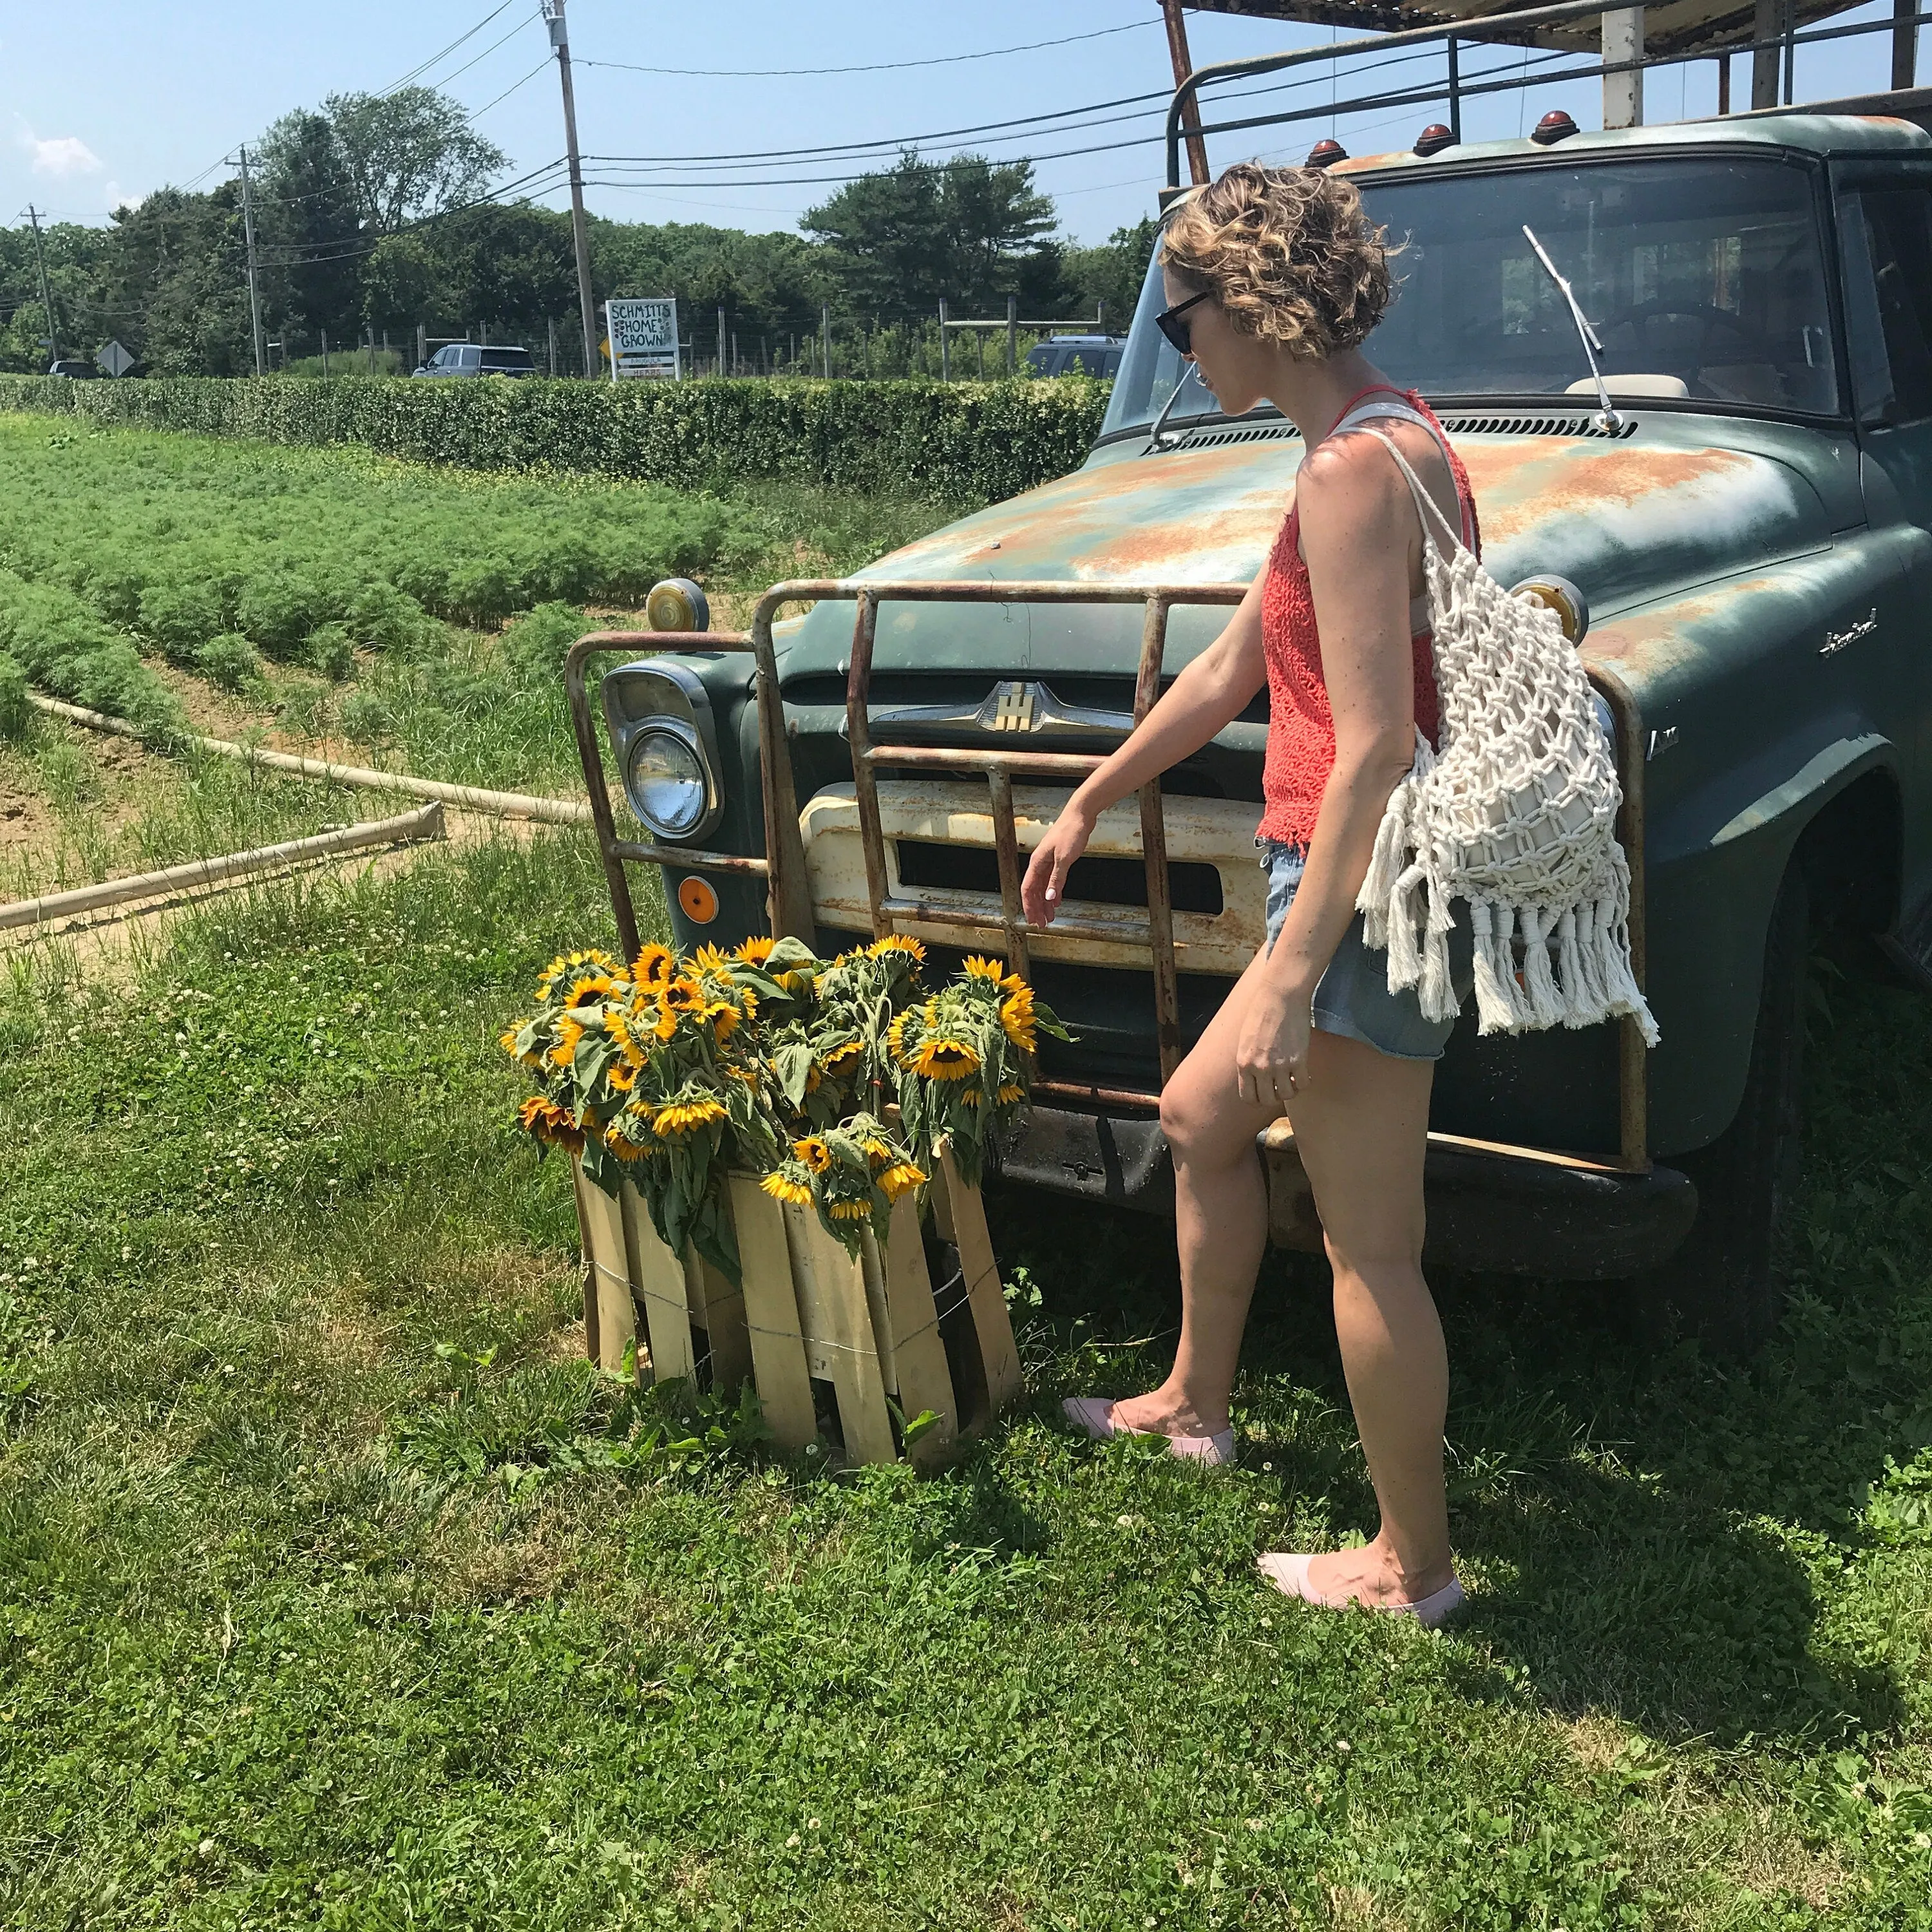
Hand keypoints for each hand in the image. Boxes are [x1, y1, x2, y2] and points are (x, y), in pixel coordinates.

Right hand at [1022, 804, 1093, 925]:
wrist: (1080, 815)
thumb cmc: (1070, 832)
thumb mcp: (1064, 858)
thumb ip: (1056, 879)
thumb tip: (1048, 898)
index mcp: (1037, 862)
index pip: (1028, 889)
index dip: (1029, 906)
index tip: (1032, 920)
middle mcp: (1040, 863)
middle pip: (1034, 891)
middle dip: (1037, 908)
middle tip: (1041, 924)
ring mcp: (1049, 861)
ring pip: (1044, 887)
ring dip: (1045, 903)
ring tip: (1050, 917)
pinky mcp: (1058, 859)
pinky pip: (1052, 881)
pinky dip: (1053, 892)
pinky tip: (1056, 901)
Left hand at [1235, 976, 1311, 1115]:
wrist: (1280, 995)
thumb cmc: (1261, 1011)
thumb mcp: (1245, 1039)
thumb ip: (1248, 1059)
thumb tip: (1253, 1075)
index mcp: (1243, 1063)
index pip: (1248, 1097)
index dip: (1258, 1098)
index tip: (1265, 1092)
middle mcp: (1259, 1068)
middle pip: (1267, 1100)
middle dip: (1274, 1097)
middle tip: (1280, 1087)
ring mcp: (1279, 1066)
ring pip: (1287, 1095)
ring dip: (1290, 1090)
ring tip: (1292, 1080)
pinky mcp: (1298, 1060)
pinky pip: (1302, 1084)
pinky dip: (1304, 1083)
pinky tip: (1304, 1074)